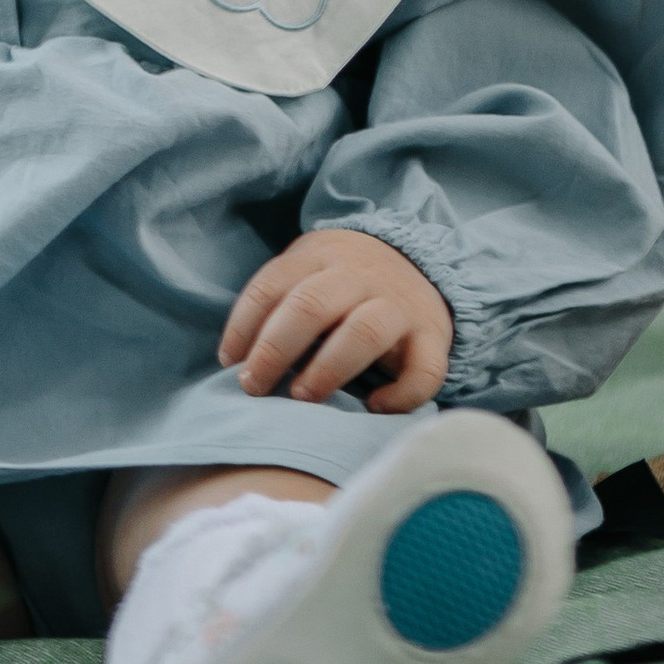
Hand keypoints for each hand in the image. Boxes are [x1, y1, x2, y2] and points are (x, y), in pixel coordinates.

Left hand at [220, 227, 451, 412]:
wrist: (419, 258)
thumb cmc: (344, 281)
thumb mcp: (309, 271)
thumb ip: (280, 302)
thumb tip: (237, 361)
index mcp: (320, 256)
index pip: (272, 284)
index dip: (244, 325)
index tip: (229, 362)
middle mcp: (359, 276)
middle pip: (312, 305)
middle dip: (275, 349)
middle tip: (254, 387)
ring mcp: (399, 304)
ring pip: (365, 331)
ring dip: (328, 368)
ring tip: (302, 396)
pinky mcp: (433, 335)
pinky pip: (425, 370)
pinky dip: (400, 395)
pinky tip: (374, 408)